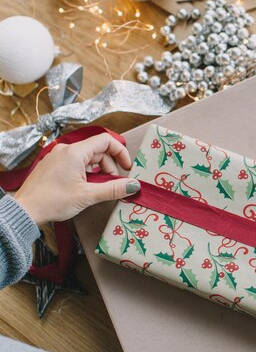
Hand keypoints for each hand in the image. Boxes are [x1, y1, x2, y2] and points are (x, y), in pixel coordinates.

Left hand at [14, 133, 140, 223]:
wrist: (24, 210)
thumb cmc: (53, 201)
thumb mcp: (87, 196)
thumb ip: (113, 189)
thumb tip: (134, 185)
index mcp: (75, 152)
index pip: (105, 141)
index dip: (120, 152)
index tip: (127, 167)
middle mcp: (66, 150)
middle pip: (98, 151)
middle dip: (109, 166)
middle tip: (112, 184)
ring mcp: (58, 156)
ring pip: (87, 158)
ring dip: (98, 171)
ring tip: (99, 188)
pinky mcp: (53, 165)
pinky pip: (76, 163)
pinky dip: (86, 172)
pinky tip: (86, 187)